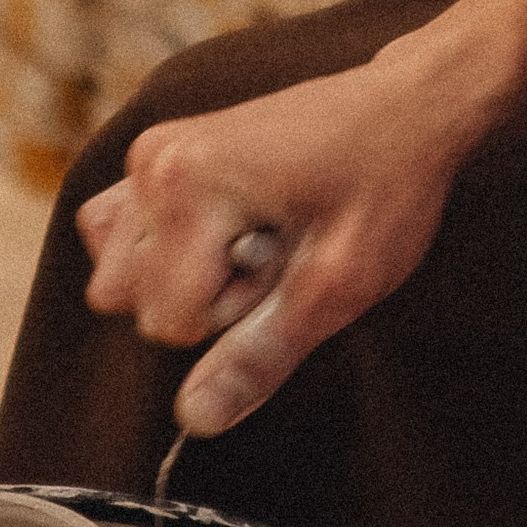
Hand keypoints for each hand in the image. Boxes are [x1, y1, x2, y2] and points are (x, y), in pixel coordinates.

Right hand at [76, 42, 490, 435]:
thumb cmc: (385, 184)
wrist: (407, 106)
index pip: (171, 322)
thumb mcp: (340, 282)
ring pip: (124, 273)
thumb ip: (261, 353)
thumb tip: (194, 419)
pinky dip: (168, 247)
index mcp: (187, 186)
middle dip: (209, 294)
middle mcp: (152, 164)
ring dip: (188, 273)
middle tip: (280, 244)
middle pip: (137, 299)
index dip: (240, 312)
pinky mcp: (155, 153)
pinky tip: (230, 225)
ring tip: (263, 232)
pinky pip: (118, 234)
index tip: (292, 260)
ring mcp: (149, 154)